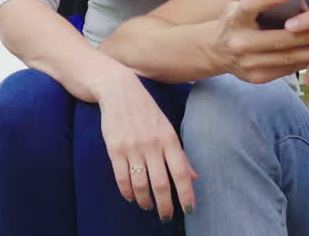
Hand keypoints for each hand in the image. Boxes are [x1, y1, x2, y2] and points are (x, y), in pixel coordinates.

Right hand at [94, 70, 196, 219]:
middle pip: (161, 183)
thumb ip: (180, 154)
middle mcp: (153, 145)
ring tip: (148, 206)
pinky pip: (122, 177)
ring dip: (146, 200)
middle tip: (166, 216)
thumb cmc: (147, 111)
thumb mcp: (168, 128)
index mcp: (169, 139)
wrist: (119, 91)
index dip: (186, 193)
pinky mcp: (115, 149)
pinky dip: (127, 192)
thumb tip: (193, 177)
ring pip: (141, 184)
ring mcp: (133, 147)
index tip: (189, 210)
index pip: (181, 172)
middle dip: (165, 205)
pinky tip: (131, 197)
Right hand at [209, 0, 308, 83]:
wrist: (216, 51)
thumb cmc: (233, 20)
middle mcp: (239, 42)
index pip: (250, 6)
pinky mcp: (257, 77)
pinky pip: (285, 69)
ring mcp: (248, 63)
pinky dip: (303, 61)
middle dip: (305, 34)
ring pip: (286, 57)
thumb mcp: (235, 1)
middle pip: (277, 39)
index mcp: (234, 18)